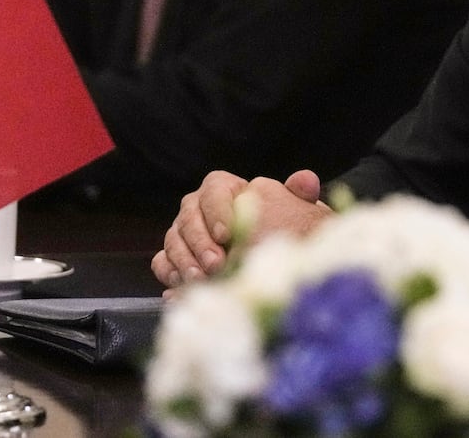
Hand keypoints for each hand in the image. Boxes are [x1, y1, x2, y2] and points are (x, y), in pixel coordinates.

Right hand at [151, 168, 329, 291]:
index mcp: (224, 189)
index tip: (227, 234)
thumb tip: (306, 180)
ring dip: (185, 261)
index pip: (214, 188)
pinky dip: (169, 273)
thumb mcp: (294, 209)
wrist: (273, 253)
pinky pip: (162, 262)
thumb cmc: (282, 227)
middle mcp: (198, 208)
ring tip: (201, 279)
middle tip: (216, 263)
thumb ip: (299, 193)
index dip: (217, 209)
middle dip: (201, 242)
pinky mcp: (174, 258)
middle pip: (188, 216)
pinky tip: (181, 289)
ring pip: (173, 240)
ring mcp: (183, 233)